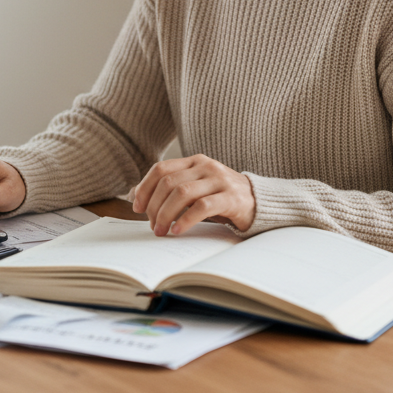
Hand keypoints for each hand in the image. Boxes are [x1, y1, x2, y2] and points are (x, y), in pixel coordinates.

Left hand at [132, 154, 254, 235]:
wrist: (258, 202)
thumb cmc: (221, 197)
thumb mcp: (194, 188)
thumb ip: (169, 189)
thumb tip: (134, 195)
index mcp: (194, 162)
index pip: (161, 169)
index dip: (145, 187)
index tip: (137, 207)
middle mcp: (206, 167)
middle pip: (168, 183)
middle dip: (154, 206)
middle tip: (152, 226)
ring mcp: (219, 180)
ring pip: (182, 193)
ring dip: (166, 214)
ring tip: (161, 231)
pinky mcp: (231, 198)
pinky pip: (202, 207)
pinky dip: (186, 220)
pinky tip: (178, 230)